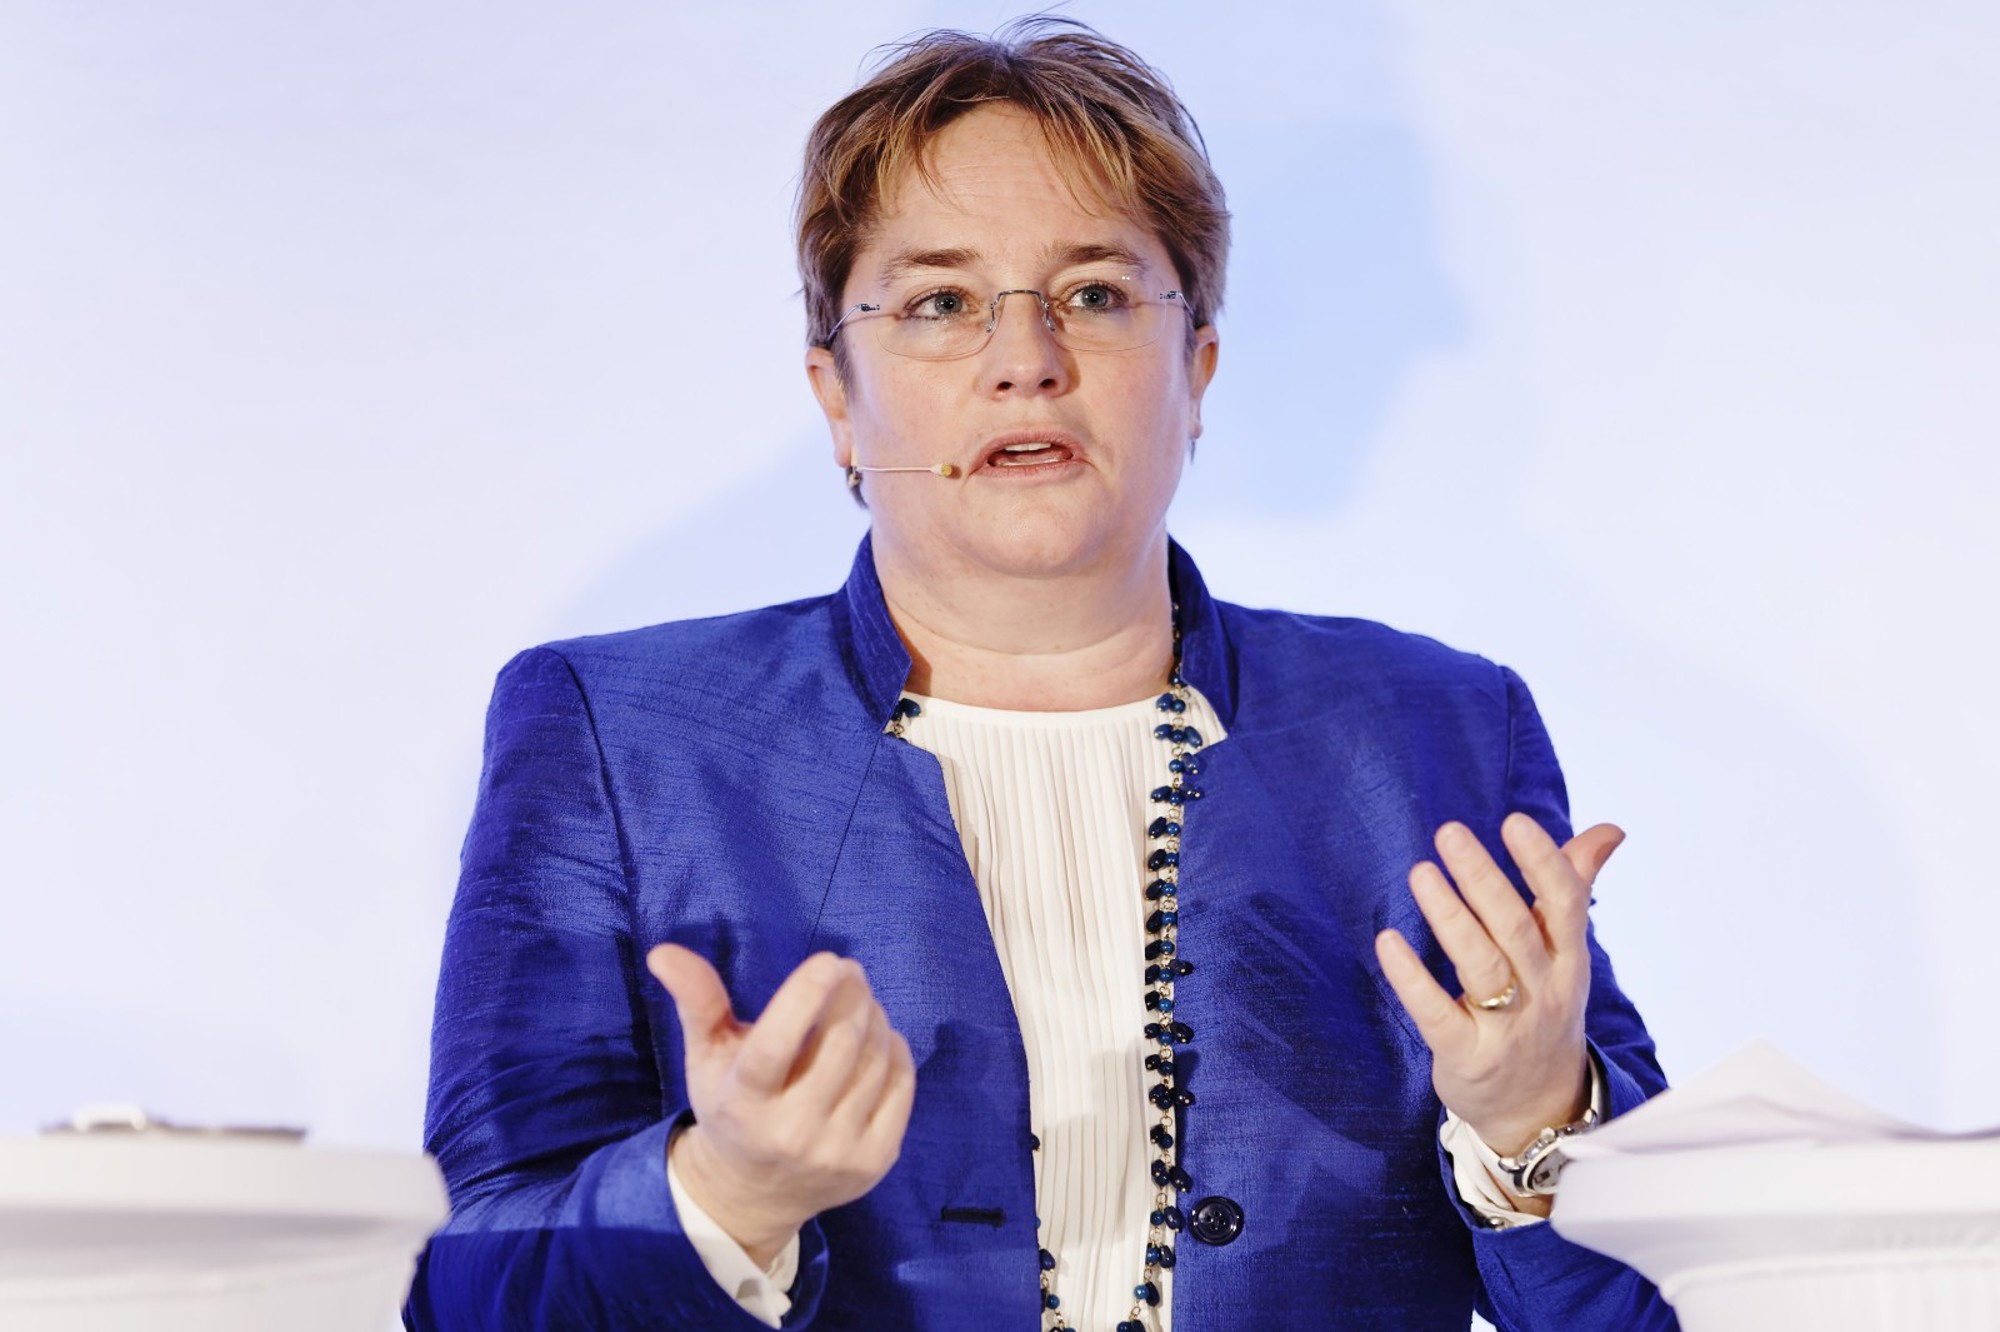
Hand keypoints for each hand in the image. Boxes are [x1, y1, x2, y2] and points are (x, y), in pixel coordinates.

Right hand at [647, 945, 915, 1266]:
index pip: (776, 1046)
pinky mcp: (876, 1160)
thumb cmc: (730, 1107)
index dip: (805, 997)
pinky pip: (900, 1085)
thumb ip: (696, 1001)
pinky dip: (895, 1049)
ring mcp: (838, 1151)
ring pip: (874, 1060)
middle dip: (851, 995)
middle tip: (848, 971)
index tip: (830, 961)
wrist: (754, 1194)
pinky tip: (879, 1039)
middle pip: (839, 1045)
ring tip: (861, 1002)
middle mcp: (791, 1133)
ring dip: (874, 1016)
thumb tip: (663, 951)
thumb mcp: (706, 1056)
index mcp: (744, 1103)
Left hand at [1374, 814, 1623, 1161]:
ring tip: (1421, 872)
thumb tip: (1607, 830)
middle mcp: (1543, 992)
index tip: (1514, 821)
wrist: (1539, 1111)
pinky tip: (1387, 941)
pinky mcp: (1465, 1055)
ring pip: (1481, 966)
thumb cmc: (1545, 1011)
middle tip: (1449, 833)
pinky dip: (1412, 978)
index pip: (1565, 906)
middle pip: (1516, 930)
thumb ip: (1574, 889)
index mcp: (1569, 962)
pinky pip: (1437, 1013)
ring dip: (1449, 917)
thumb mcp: (1567, 956)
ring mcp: (1505, 1027)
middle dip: (1484, 879)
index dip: (1543, 864)